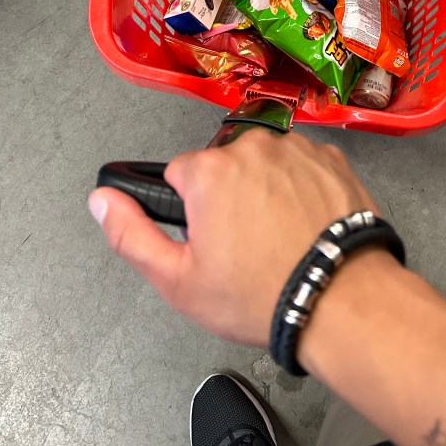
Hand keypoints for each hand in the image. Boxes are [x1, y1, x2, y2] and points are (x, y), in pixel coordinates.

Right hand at [88, 130, 377, 345]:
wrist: (343, 299)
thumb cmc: (262, 295)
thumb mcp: (179, 280)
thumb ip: (131, 234)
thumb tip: (102, 200)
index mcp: (210, 171)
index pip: (180, 173)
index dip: (191, 209)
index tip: (210, 238)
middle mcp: (253, 146)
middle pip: (225, 165)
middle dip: (229, 196)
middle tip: (247, 245)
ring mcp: (297, 148)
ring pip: (266, 163)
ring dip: (268, 189)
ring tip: (282, 238)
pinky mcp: (332, 158)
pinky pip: (304, 165)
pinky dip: (303, 187)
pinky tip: (308, 224)